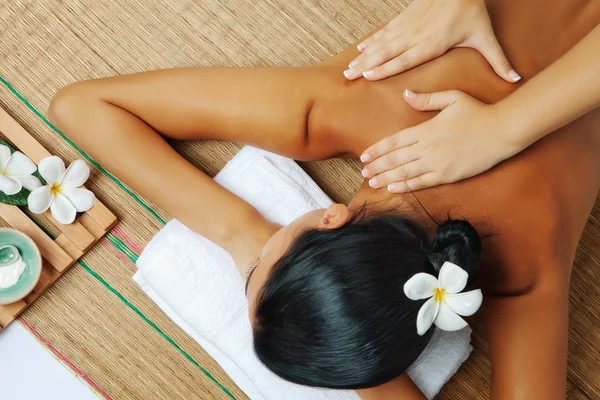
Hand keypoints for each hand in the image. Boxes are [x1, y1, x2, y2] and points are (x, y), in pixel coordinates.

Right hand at [344, 0, 519, 82]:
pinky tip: (360, 49)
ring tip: (348, 68)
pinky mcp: (405, 19)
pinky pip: (384, 32)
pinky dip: (371, 41)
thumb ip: (498, 61)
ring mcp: (408, 27)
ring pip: (381, 43)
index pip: (404, 59)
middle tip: (348, 77)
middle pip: (386, 53)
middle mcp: (415, 36)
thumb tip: (516, 78)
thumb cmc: (471, 11)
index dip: (385, 68)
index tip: (368, 76)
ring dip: (364, 56)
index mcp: (431, 44)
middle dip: (366, 66)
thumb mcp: (485, 37)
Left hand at [360, 90, 520, 192]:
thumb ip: (427, 99)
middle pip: (395, 159)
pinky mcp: (447, 175)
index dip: (378, 150)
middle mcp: (427, 148)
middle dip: (377, 166)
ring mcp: (437, 163)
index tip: (365, 156)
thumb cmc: (478, 112)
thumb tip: (406, 95)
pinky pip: (422, 183)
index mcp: (426, 129)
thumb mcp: (452, 98)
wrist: (502, 131)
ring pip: (405, 173)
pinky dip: (406, 186)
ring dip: (386, 178)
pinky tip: (393, 188)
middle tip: (363, 171)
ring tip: (372, 182)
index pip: (394, 141)